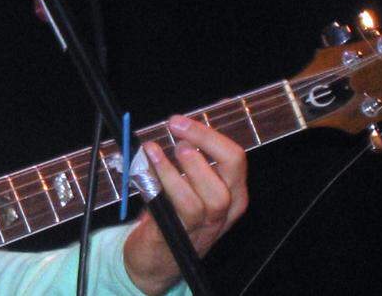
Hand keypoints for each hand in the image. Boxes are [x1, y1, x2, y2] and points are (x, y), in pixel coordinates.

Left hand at [122, 115, 247, 294]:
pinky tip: (147, 165)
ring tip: (154, 149)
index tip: (180, 122)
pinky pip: (182, 209)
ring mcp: (205, 226)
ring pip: (208, 196)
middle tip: (175, 132)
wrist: (155, 260)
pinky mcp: (183, 237)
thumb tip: (187, 121)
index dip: (208, 134)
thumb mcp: (188, 185)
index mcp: (231, 193)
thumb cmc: (173, 214)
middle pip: (231, 171)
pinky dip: (164, 183)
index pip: (235, 158)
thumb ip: (190, 157)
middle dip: (203, 143)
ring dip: (178, 167)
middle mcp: (225, 211)